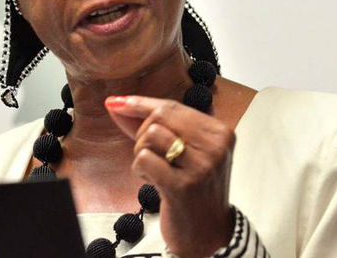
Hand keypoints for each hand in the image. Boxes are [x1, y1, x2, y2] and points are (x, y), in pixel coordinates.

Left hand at [105, 96, 234, 257]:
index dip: (141, 104)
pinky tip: (152, 181)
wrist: (209, 234)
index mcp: (220, 132)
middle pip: (159, 116)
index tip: (118, 102)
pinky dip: (139, 169)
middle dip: (142, 132)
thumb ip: (153, 125)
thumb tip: (117, 103)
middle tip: (149, 154)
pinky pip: (143, 159)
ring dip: (140, 152)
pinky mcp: (183, 186)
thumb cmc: (193, 188)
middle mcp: (215, 146)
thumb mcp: (184, 151)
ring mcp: (201, 166)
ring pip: (149, 135)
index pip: (172, 106)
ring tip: (154, 169)